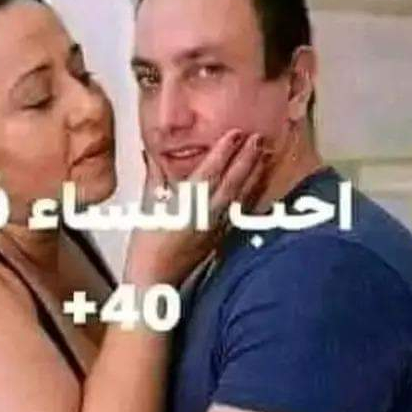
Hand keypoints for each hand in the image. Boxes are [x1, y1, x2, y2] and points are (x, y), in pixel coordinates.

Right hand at [125, 130, 265, 286]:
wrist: (155, 278)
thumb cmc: (147, 245)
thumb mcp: (147, 205)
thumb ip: (154, 176)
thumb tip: (153, 152)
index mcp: (186, 204)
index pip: (209, 171)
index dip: (224, 151)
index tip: (236, 133)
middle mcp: (206, 214)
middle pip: (231, 181)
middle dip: (246, 158)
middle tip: (258, 138)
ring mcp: (216, 226)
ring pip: (240, 195)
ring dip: (253, 174)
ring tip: (264, 155)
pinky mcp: (220, 236)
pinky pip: (240, 210)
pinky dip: (250, 194)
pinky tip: (257, 184)